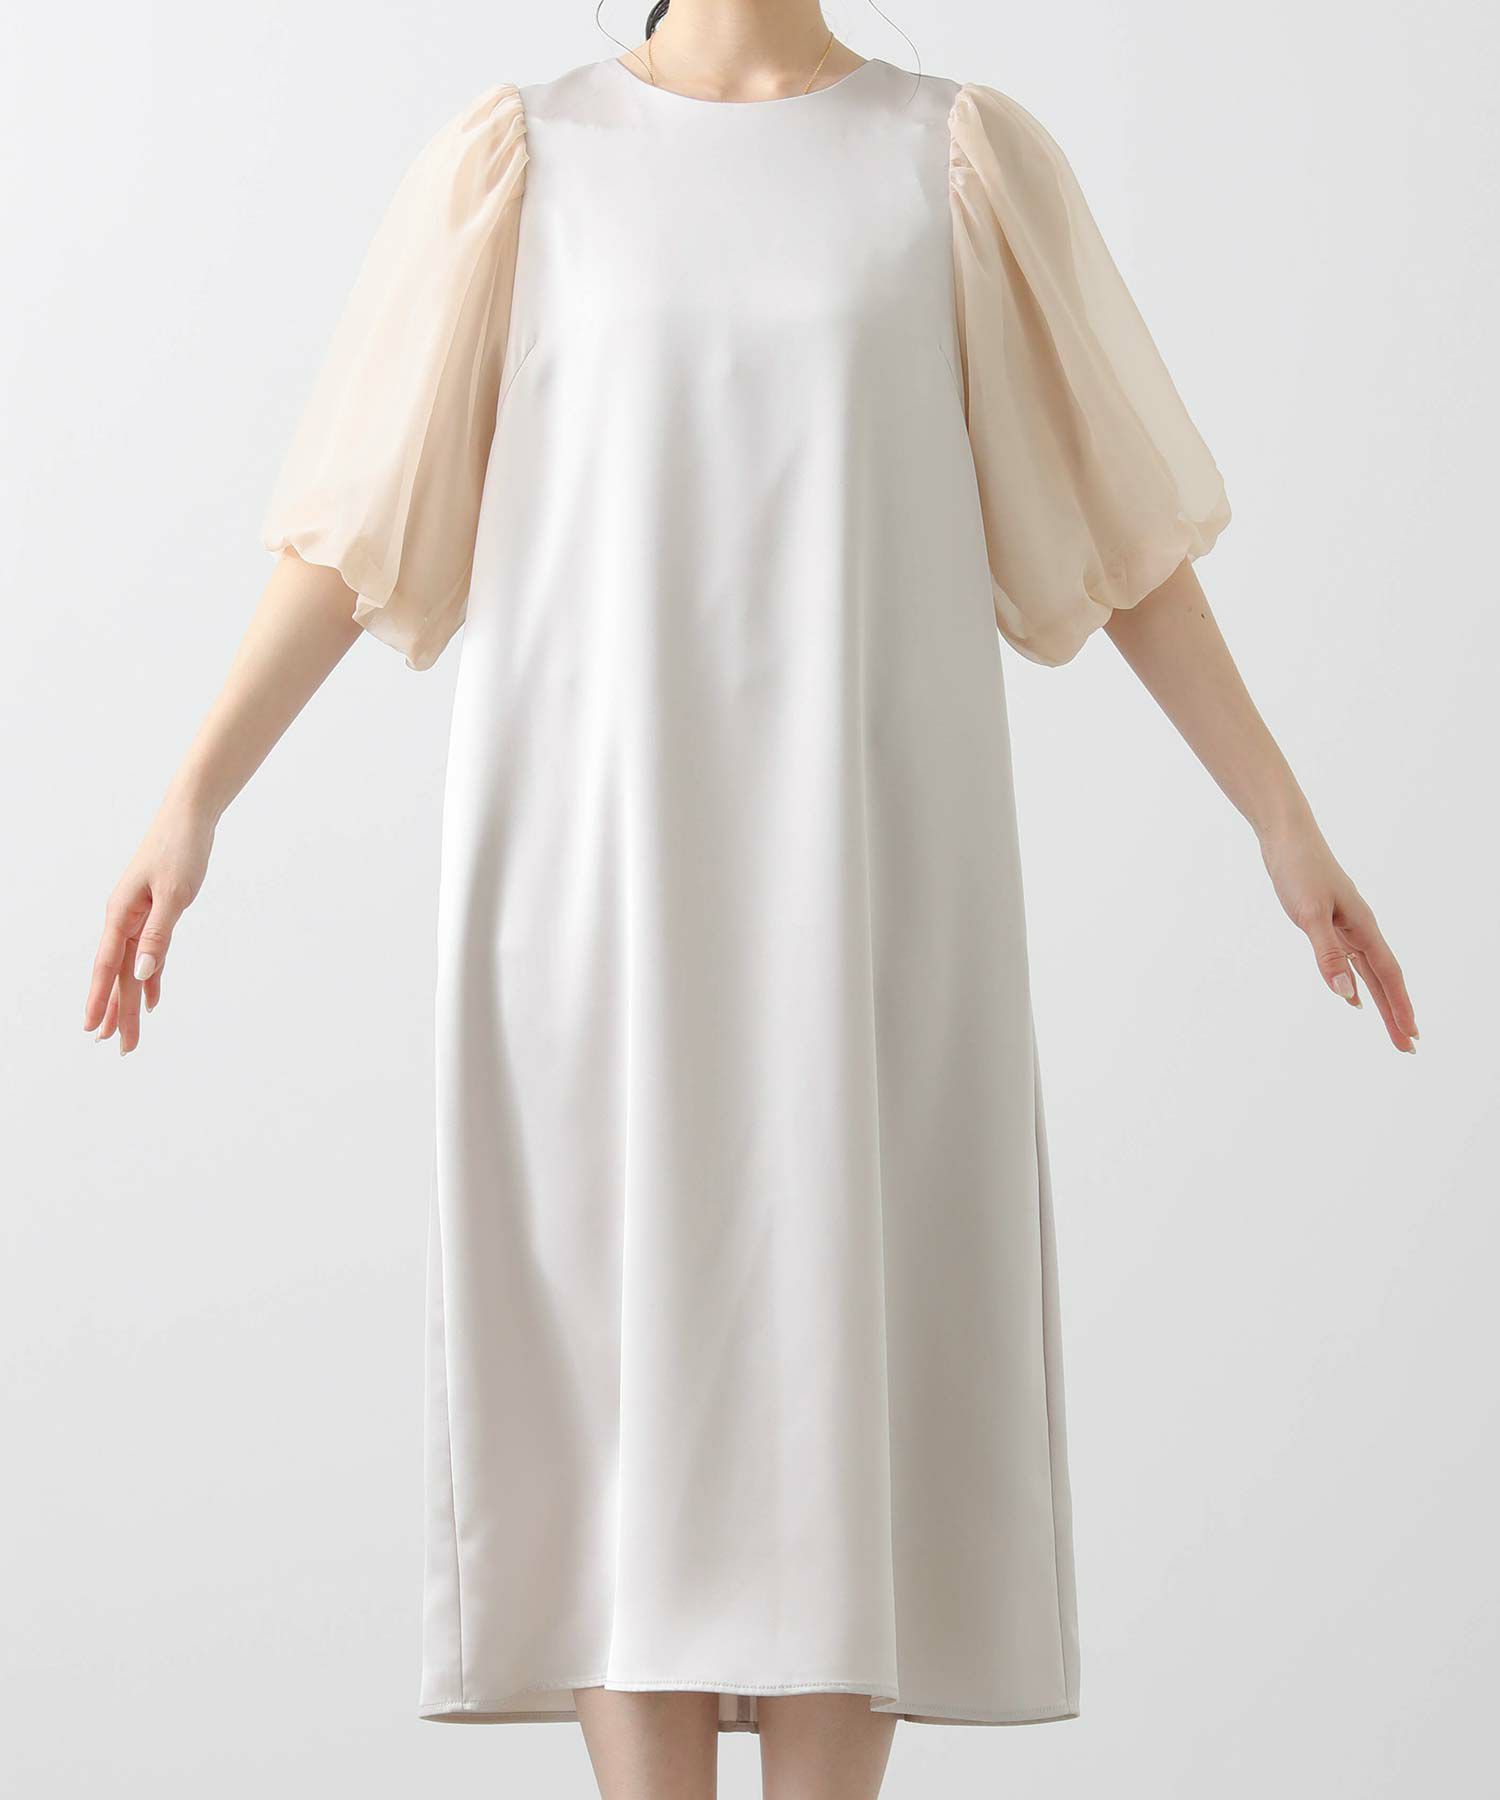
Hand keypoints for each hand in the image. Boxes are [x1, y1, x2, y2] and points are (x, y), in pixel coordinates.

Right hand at [84, 794, 215, 1052]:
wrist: (190, 816)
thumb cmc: (181, 850)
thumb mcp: (174, 895)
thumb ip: (158, 935)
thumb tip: (142, 972)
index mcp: (122, 914)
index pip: (108, 966)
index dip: (101, 1000)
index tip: (92, 1029)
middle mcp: (125, 918)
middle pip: (120, 974)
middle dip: (119, 1012)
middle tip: (120, 1048)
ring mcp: (139, 916)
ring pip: (133, 967)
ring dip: (132, 1000)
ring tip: (128, 1034)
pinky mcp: (156, 912)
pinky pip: (149, 953)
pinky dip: (151, 976)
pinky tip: (152, 998)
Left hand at [1259, 820, 1416, 1052]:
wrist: (1285, 836)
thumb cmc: (1298, 870)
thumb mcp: (1309, 914)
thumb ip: (1328, 955)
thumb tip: (1347, 996)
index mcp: (1362, 927)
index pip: (1388, 975)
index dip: (1399, 1006)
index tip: (1411, 1036)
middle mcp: (1360, 928)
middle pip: (1384, 979)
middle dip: (1395, 1013)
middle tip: (1408, 1047)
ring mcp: (1345, 924)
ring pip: (1368, 972)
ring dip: (1380, 1000)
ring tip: (1391, 1028)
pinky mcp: (1328, 921)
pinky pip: (1350, 960)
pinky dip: (1355, 981)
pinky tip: (1354, 997)